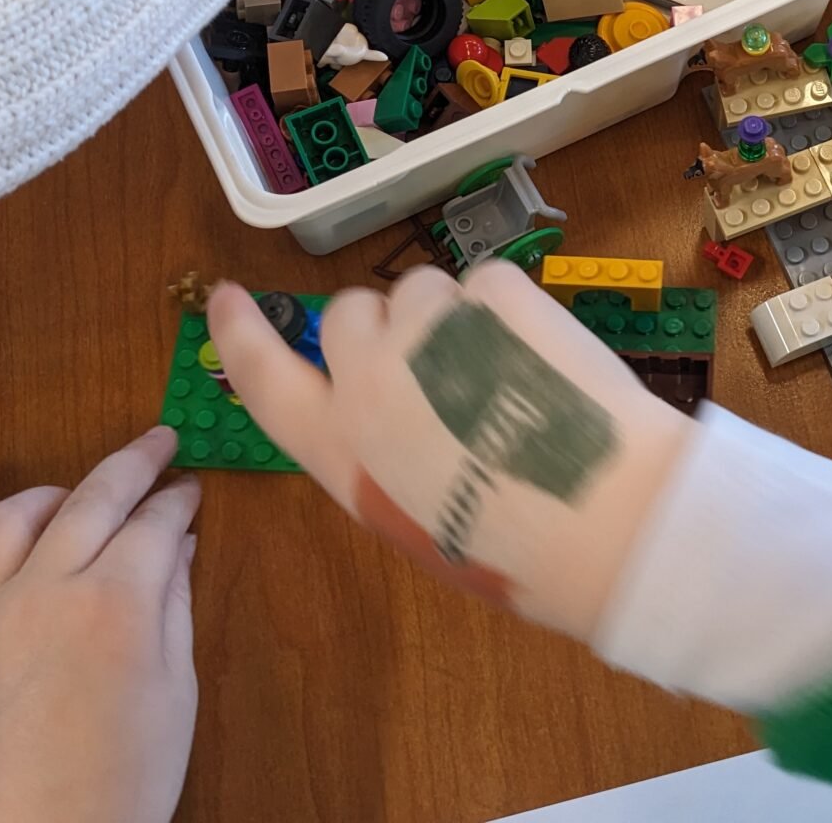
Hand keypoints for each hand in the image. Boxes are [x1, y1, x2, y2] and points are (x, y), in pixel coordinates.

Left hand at [0, 428, 199, 822]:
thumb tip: (178, 547)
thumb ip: (174, 608)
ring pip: (12, 517)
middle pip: (91, 497)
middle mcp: (46, 590)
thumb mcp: (175, 694)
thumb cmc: (122, 784)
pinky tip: (29, 562)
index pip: (155, 521)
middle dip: (133, 463)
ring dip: (55, 492)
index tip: (194, 489)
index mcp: (115, 602)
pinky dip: (7, 549)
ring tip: (80, 492)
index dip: (180, 499)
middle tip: (160, 443)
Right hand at [205, 261, 689, 641]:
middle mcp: (367, 379)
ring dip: (450, 316)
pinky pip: (485, 281)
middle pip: (349, 313)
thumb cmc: (511, 549)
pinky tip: (540, 362)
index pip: (262, 376)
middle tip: (439, 370)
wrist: (604, 519)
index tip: (227, 295)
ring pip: (422, 289)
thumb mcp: (412, 519)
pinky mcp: (493, 294)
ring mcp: (429, 328)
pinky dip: (508, 309)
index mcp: (338, 447)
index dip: (241, 333)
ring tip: (503, 378)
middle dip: (383, 327)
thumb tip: (392, 407)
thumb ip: (381, 453)